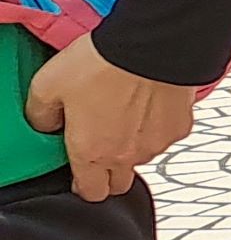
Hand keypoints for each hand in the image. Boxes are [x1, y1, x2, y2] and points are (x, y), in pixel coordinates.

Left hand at [23, 36, 200, 198]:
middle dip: (108, 171)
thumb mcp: (46, 85)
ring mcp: (157, 144)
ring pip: (142, 157)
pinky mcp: (180, 127)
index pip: (91, 193)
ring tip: (124, 110)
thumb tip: (44, 125)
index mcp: (92, 153)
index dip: (82, 184)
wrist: (151, 46)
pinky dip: (155, 125)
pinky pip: (164, 135)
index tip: (77, 169)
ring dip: (132, 144)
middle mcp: (128, 156)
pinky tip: (146, 101)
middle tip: (99, 141)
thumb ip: (40, 115)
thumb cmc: (102, 64)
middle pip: (120, 183)